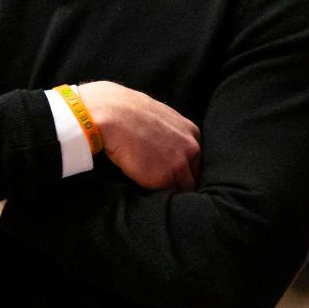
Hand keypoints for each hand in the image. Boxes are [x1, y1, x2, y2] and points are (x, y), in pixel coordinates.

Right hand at [78, 81, 201, 191]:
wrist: (113, 115)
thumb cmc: (127, 111)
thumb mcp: (157, 115)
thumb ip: (167, 130)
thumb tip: (161, 143)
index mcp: (192, 131)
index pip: (195, 158)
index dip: (184, 168)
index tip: (172, 174)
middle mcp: (192, 148)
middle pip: (194, 174)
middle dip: (182, 181)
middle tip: (165, 186)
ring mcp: (181, 163)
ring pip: (184, 188)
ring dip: (172, 192)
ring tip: (158, 195)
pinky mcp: (165, 178)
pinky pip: (167, 196)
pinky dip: (159, 197)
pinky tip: (147, 192)